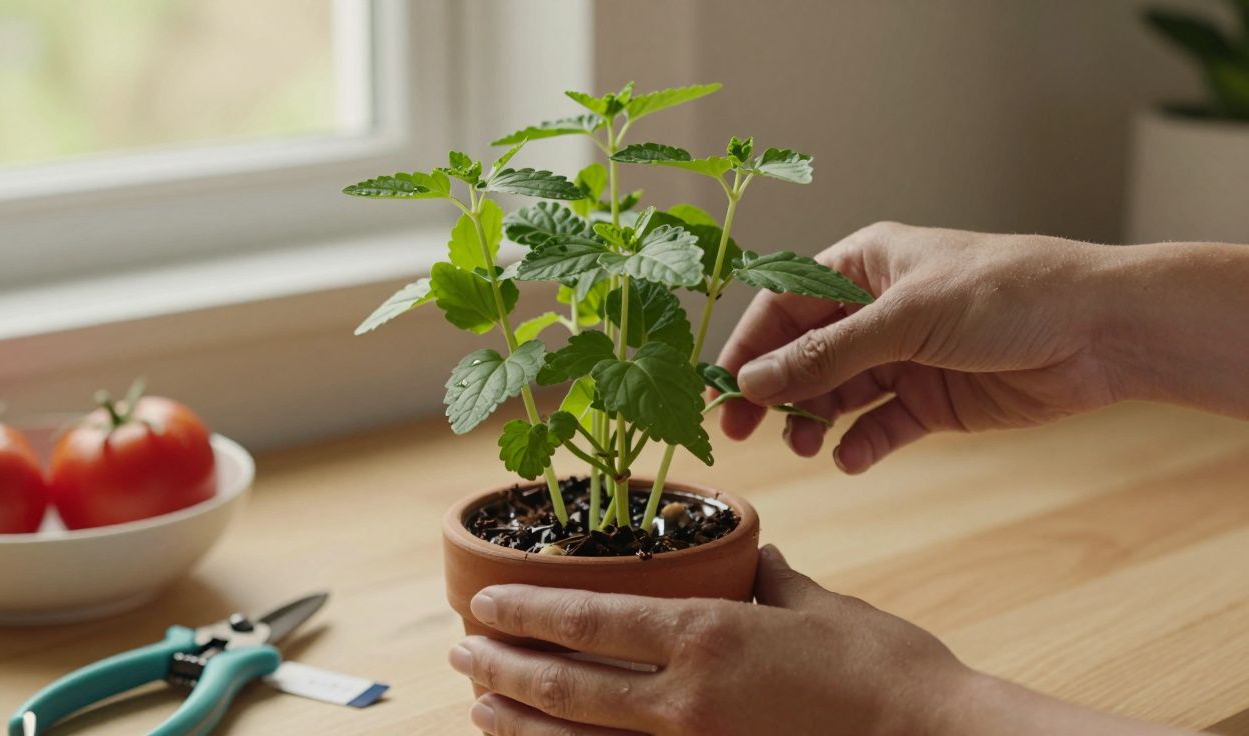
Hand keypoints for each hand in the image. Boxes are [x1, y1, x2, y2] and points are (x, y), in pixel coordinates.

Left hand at [447, 547, 1191, 735]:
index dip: (523, 611)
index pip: (588, 619)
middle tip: (461, 657)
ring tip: (483, 711)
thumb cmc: (878, 664)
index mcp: (703, 636)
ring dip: (522, 725)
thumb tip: (749, 553)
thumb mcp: (812, 601)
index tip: (481, 604)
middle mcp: (682, 699)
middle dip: (503, 670)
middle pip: (566, 685)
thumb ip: (766, 575)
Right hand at [718, 222, 1125, 472]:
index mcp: (863, 267)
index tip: (721, 388)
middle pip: (803, 354)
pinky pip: (880, 427)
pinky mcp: (932, 400)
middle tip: (744, 432)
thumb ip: (828, 354)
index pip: (784, 305)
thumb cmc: (1008, 294)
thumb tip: (755, 381)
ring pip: (836, 395)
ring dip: (814, 421)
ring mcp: (904, 357)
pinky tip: (853, 458)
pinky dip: (862, 444)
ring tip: (806, 446)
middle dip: (773, 392)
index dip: (750, 346)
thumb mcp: (907, 317)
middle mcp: (876, 311)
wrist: (1102, 331)